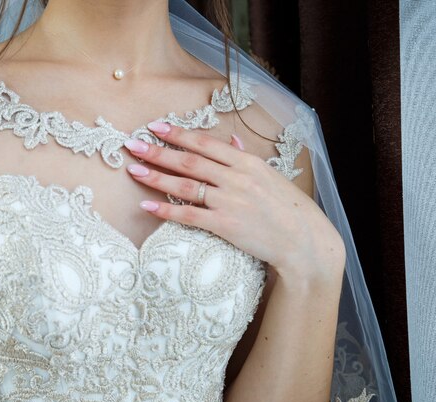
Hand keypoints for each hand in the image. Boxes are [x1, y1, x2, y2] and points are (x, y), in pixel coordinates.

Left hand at [123, 121, 344, 281]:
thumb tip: (231, 139)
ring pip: (186, 185)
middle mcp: (236, 178)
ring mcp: (230, 202)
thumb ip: (245, 157)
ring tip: (134, 170)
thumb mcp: (269, 175)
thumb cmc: (287, 207)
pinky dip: (166, 209)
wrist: (302, 240)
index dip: (179, 134)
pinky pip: (189, 215)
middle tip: (133, 144)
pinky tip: (147, 204)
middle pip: (190, 161)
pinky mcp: (225, 225)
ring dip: (157, 176)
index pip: (206, 144)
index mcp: (247, 163)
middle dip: (158, 151)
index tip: (156, 126)